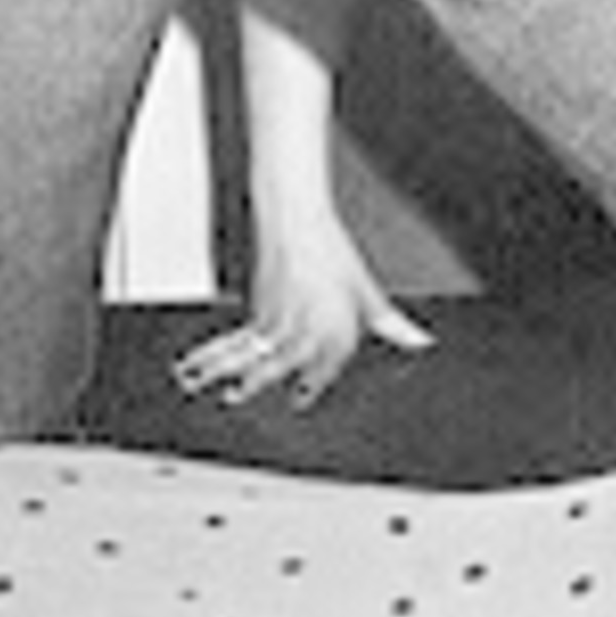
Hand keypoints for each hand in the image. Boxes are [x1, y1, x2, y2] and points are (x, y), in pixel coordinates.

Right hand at [173, 208, 432, 407]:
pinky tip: (197, 364)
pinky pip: (234, 338)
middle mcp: (302, 324)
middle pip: (277, 360)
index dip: (313, 382)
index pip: (325, 363)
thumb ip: (390, 321)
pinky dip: (214, 351)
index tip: (299, 399)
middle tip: (236, 395)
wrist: (297, 218)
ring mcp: (275, 317)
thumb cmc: (332, 251)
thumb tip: (419, 340)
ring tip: (196, 382)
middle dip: (258, 380)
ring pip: (247, 351)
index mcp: (333, 325)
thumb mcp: (365, 288)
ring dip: (221, 368)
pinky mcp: (256, 308)